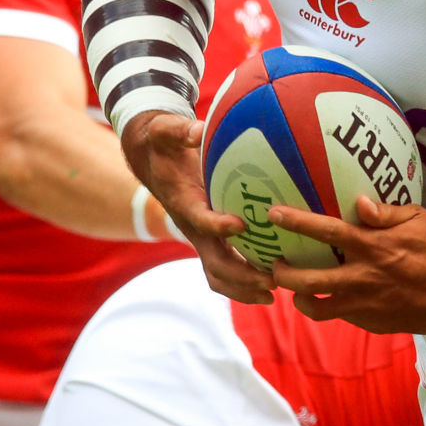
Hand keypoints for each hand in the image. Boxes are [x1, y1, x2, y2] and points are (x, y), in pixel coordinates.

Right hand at [121, 111, 269, 303]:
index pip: (197, 218)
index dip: (215, 224)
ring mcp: (200, 237)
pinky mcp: (210, 240)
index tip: (239, 226)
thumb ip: (178, 131)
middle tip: (272, 281)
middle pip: (211, 260)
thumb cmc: (163, 143)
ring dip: (242, 287)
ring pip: (217, 272)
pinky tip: (273, 285)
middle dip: (240, 273)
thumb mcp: (165, 131)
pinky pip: (224, 269)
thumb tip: (197, 129)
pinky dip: (243, 282)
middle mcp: (191, 225)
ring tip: (274, 295)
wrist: (151, 160)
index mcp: (182, 201)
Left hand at [267, 197, 425, 334]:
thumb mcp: (419, 219)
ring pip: (316, 307)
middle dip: (282, 272)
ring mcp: (364, 304)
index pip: (325, 232)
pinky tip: (335, 297)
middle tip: (276, 264)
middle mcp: (362, 277)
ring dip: (299, 298)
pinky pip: (341, 316)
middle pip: (306, 279)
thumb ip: (386, 212)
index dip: (296, 222)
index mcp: (372, 247)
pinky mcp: (371, 322)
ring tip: (297, 289)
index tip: (273, 214)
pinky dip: (332, 306)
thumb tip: (358, 203)